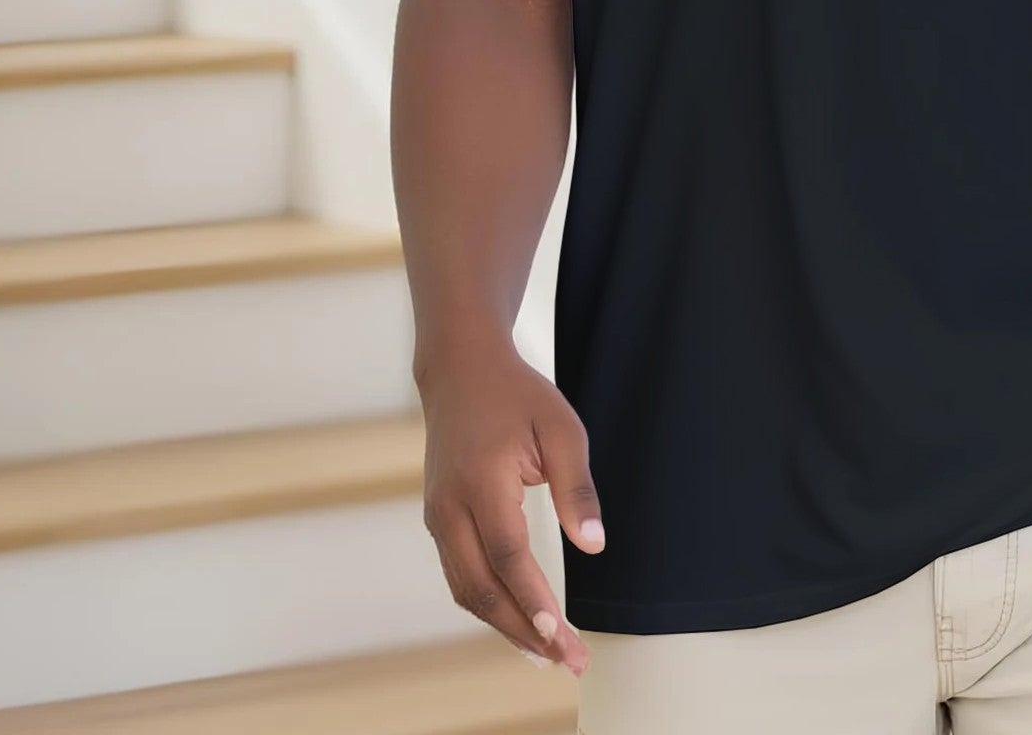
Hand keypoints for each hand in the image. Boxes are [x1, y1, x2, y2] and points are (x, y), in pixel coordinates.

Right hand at [415, 334, 604, 675]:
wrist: (460, 370)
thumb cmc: (518, 396)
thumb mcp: (561, 428)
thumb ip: (576, 488)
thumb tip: (593, 545)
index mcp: (481, 482)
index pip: (508, 556)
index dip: (533, 600)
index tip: (560, 636)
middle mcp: (449, 508)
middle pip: (483, 588)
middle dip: (524, 631)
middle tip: (568, 660)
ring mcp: (437, 517)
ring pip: (467, 590)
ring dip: (506, 627)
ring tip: (549, 654)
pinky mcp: (438, 521)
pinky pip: (461, 576)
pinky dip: (489, 605)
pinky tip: (519, 621)